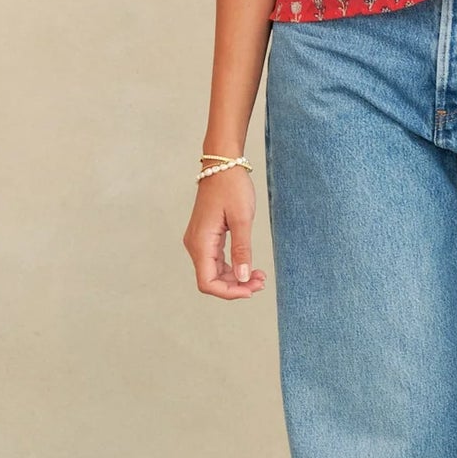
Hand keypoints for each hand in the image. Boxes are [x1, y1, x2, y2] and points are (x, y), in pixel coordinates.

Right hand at [184, 166, 267, 299]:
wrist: (222, 165)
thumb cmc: (232, 187)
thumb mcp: (242, 219)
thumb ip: (242, 250)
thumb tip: (243, 278)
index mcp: (201, 243)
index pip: (208, 283)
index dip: (229, 292)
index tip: (251, 289)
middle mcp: (195, 245)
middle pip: (211, 280)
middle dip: (236, 287)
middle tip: (261, 282)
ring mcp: (199, 241)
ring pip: (214, 272)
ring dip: (236, 278)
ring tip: (260, 276)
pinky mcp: (206, 237)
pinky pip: (216, 261)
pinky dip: (232, 267)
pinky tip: (249, 267)